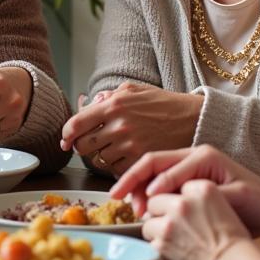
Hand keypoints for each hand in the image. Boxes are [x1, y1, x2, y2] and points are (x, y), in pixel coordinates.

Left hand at [59, 83, 202, 175]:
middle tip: (90, 144)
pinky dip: (117, 166)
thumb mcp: (134, 90)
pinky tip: (127, 156)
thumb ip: (109, 96)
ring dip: (102, 156)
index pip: (76, 123)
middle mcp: (119, 125)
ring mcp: (130, 144)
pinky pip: (116, 169)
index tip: (65, 140)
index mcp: (114, 104)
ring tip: (115, 148)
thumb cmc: (162, 103)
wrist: (193, 118)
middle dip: (82, 146)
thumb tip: (87, 104)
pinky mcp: (141, 160)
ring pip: (99, 159)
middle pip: (83, 145)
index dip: (66, 135)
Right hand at [110, 145, 259, 234]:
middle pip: (152, 162)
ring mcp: (189, 166)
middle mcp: (193, 156)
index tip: (139, 206)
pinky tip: (142, 209)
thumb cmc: (259, 203)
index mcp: (203, 155)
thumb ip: (205, 196)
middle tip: (116, 199)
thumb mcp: (237, 199)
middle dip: (132, 180)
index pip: (165, 165)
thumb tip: (175, 198)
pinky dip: (148, 194)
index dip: (149, 185)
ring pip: (153, 172)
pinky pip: (160, 182)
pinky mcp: (188, 179)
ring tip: (131, 209)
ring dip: (138, 188)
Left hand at [141, 178, 252, 259]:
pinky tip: (174, 255)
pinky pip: (149, 245)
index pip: (171, 186)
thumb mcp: (219, 203)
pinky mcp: (161, 248)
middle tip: (174, 228)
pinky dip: (158, 251)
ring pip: (147, 225)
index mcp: (198, 190)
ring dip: (156, 233)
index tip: (180, 212)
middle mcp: (181, 205)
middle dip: (159, 215)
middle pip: (153, 203)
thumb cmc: (231, 238)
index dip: (172, 200)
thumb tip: (167, 198)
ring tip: (175, 243)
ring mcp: (168, 227)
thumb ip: (193, 194)